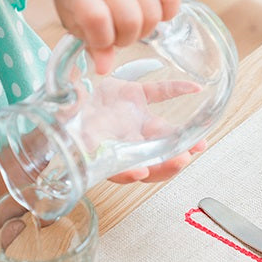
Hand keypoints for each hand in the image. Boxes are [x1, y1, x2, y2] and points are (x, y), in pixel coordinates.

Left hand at [52, 0, 181, 73]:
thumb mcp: (72, 15)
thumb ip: (89, 42)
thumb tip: (104, 68)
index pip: (96, 18)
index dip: (102, 39)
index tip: (98, 40)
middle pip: (130, 19)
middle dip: (126, 38)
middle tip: (117, 34)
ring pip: (152, 13)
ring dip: (145, 29)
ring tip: (132, 24)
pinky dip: (167, 13)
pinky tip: (153, 13)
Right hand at [70, 76, 204, 183]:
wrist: (64, 98)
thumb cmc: (63, 120)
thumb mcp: (60, 124)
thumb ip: (67, 123)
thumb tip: (69, 115)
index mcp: (103, 150)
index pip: (118, 169)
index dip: (127, 173)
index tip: (140, 173)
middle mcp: (124, 140)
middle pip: (150, 159)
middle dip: (167, 163)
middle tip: (182, 160)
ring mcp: (134, 120)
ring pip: (163, 133)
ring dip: (182, 139)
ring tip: (200, 144)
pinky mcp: (136, 96)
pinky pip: (160, 93)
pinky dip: (177, 89)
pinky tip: (194, 88)